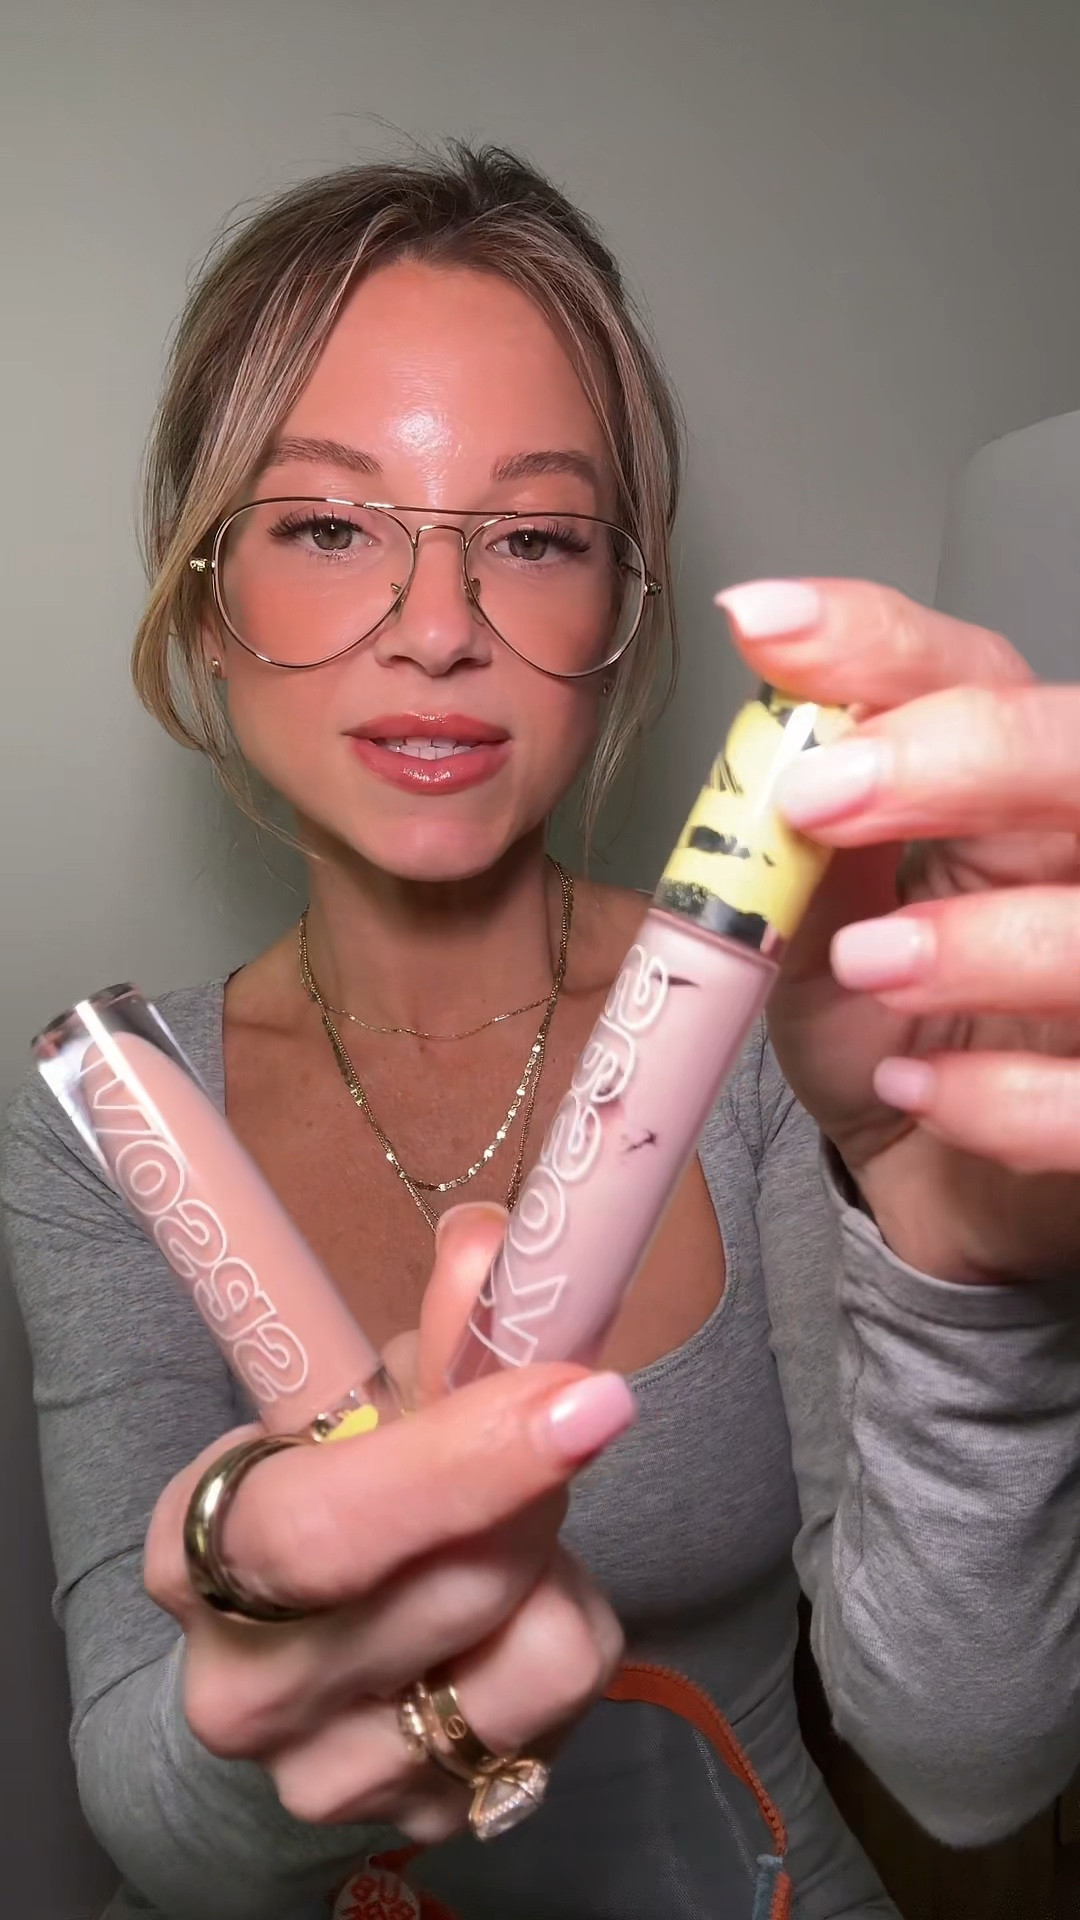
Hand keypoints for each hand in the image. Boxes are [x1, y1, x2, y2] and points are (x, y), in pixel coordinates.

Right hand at [145, 1205, 631, 1840]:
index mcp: (201, 1550)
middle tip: (570, 1415)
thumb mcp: (370, 1394)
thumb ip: (439, 1327)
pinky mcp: (424, 1821)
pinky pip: (566, 1710)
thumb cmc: (342, 1485)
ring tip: (510, 1533)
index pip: (325, 1527)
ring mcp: (330, 1774)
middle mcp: (245, 1686)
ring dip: (559, 1565)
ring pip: (537, 1654)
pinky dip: (567, 1631)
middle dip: (538, 1487)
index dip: (462, 1462)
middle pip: (456, 1586)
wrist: (313, 1643)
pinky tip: (514, 1610)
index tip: (585, 1397)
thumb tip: (486, 1244)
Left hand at [718, 577, 1079, 1281]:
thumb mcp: (810, 928)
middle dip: (958, 757)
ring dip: (978, 939)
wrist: (926, 1172)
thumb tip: (762, 737)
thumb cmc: (884, 1032)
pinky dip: (1004, 1098)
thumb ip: (796, 843)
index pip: (978, 674)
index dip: (879, 645)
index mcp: (1009, 795)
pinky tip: (914, 1092)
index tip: (766, 629)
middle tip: (819, 797)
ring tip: (867, 964)